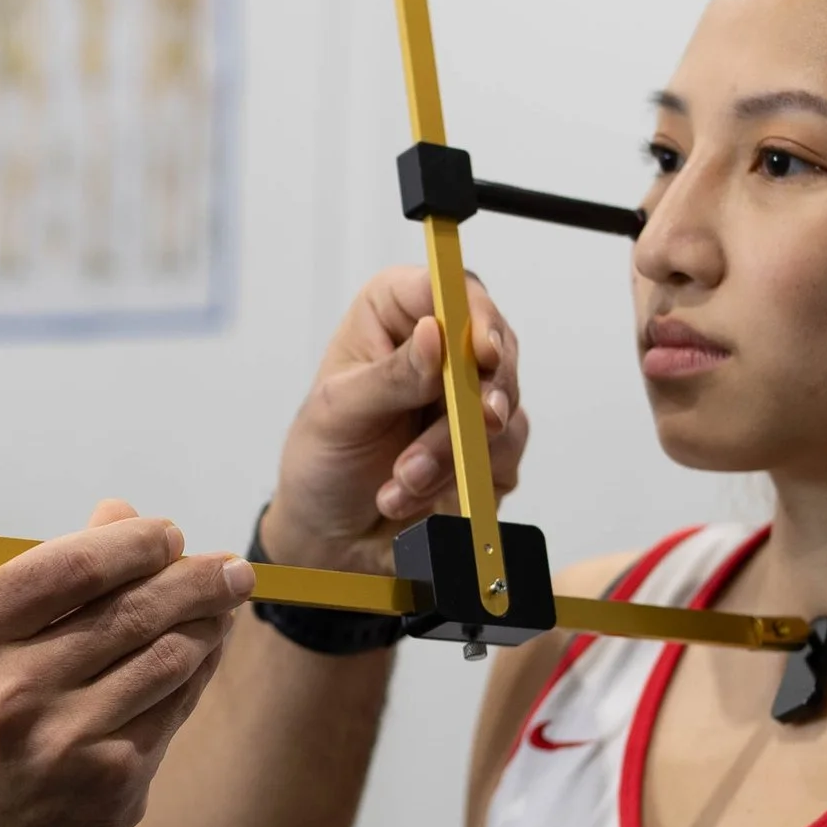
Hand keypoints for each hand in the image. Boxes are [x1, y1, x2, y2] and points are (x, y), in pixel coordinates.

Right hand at [0, 506, 250, 826]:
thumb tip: (120, 514)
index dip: (136, 544)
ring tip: (221, 609)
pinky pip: (174, 710)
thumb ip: (38, 587)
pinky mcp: (111, 785)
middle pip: (133, 606)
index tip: (168, 535)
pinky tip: (202, 659)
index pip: (71, 565)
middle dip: (196, 577)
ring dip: (207, 626)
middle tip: (231, 567)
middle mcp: (8, 689)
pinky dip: (195, 676)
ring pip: (169, 656)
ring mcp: (64, 741)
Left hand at [263, 267, 528, 568]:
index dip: (472, 313)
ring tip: (402, 480)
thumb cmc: (323, 462)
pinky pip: (503, 453)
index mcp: (392, 317)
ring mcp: (467, 400)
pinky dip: (460, 480)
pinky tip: (412, 496)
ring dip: (452, 453)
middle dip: (469, 401)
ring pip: (502, 407)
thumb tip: (434, 334)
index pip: (445, 288)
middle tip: (456, 431)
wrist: (333, 539)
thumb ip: (391, 376)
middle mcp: (438, 350)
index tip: (480, 351)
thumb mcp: (339, 414)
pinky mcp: (488, 449)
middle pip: (493, 346)